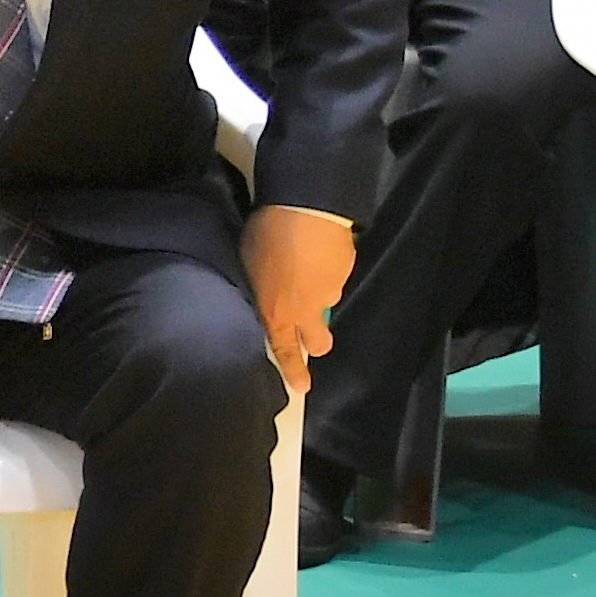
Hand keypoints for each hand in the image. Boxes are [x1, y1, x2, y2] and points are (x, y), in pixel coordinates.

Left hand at [247, 204, 355, 394]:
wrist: (307, 208)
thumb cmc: (266, 235)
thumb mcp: (248, 263)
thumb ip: (257, 285)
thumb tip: (260, 288)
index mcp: (279, 312)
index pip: (285, 350)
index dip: (293, 371)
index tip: (302, 388)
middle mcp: (308, 309)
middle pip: (320, 340)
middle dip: (316, 339)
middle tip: (310, 329)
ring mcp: (331, 289)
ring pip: (327, 300)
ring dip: (317, 292)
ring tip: (303, 265)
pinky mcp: (347, 269)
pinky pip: (335, 274)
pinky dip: (326, 268)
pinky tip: (316, 249)